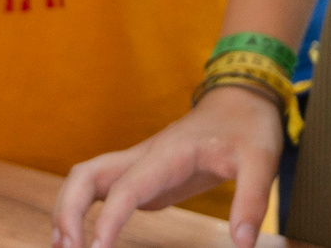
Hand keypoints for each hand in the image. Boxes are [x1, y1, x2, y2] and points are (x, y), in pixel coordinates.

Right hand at [52, 85, 282, 247]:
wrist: (242, 97)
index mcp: (168, 153)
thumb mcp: (262, 160)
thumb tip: (242, 245)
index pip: (127, 186)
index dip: (108, 218)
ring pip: (85, 179)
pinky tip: (83, 238)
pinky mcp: (143, 175)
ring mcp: (140, 164)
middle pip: (85, 176)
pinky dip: (82, 210)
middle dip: (68, 211)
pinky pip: (101, 190)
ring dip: (67, 209)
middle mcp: (144, 156)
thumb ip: (252, 201)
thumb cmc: (249, 126)